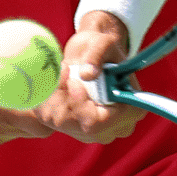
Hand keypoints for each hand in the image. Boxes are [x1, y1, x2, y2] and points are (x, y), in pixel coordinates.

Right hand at [0, 44, 54, 149]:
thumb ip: (17, 63)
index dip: (60, 105)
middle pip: (38, 127)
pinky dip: (10, 119)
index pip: (44, 116)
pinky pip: (5, 132)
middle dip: (49, 111)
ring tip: (23, 93)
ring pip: (22, 130)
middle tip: (52, 92)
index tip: (66, 88)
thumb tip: (48, 61)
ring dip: (29, 114)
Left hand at [35, 11, 145, 143]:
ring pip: (57, 121)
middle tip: (63, 71)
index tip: (72, 81)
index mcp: (130, 110)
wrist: (91, 53)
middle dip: (62, 97)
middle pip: (73, 125)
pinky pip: (49, 119)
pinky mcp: (73, 127)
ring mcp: (93, 131)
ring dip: (53, 95)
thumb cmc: (102, 47)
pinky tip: (55, 84)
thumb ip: (96, 56)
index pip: (96, 123)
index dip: (78, 105)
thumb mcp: (102, 43)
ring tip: (62, 74)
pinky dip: (46, 99)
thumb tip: (87, 74)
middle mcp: (113, 127)